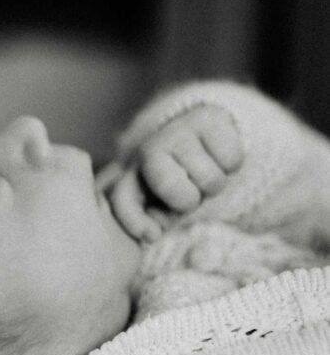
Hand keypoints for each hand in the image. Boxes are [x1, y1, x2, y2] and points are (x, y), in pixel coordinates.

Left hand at [107, 105, 243, 241]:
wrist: (202, 133)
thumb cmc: (179, 178)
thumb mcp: (163, 202)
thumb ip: (155, 219)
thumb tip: (154, 233)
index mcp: (133, 174)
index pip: (123, 199)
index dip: (135, 221)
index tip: (152, 236)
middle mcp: (151, 148)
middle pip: (179, 194)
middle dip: (191, 201)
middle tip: (192, 191)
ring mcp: (178, 130)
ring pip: (211, 180)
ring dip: (214, 184)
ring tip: (205, 171)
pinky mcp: (209, 117)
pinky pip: (232, 159)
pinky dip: (231, 165)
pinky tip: (219, 155)